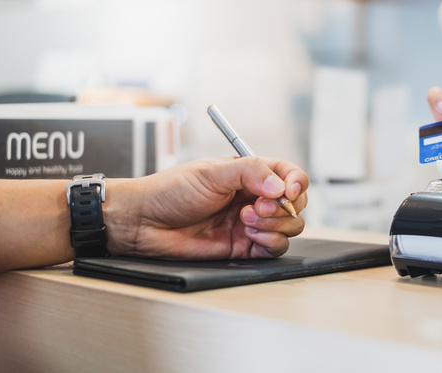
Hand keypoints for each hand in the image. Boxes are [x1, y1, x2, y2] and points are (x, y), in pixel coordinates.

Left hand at [106, 157, 307, 259]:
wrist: (144, 222)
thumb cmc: (171, 191)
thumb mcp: (212, 172)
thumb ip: (251, 172)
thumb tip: (281, 187)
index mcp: (249, 174)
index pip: (289, 174)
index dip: (296, 182)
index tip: (289, 191)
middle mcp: (254, 197)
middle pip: (295, 203)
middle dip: (284, 206)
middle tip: (260, 206)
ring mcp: (251, 223)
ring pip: (289, 226)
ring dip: (275, 224)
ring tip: (245, 219)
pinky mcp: (244, 247)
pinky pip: (274, 248)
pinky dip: (270, 242)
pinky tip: (249, 234)